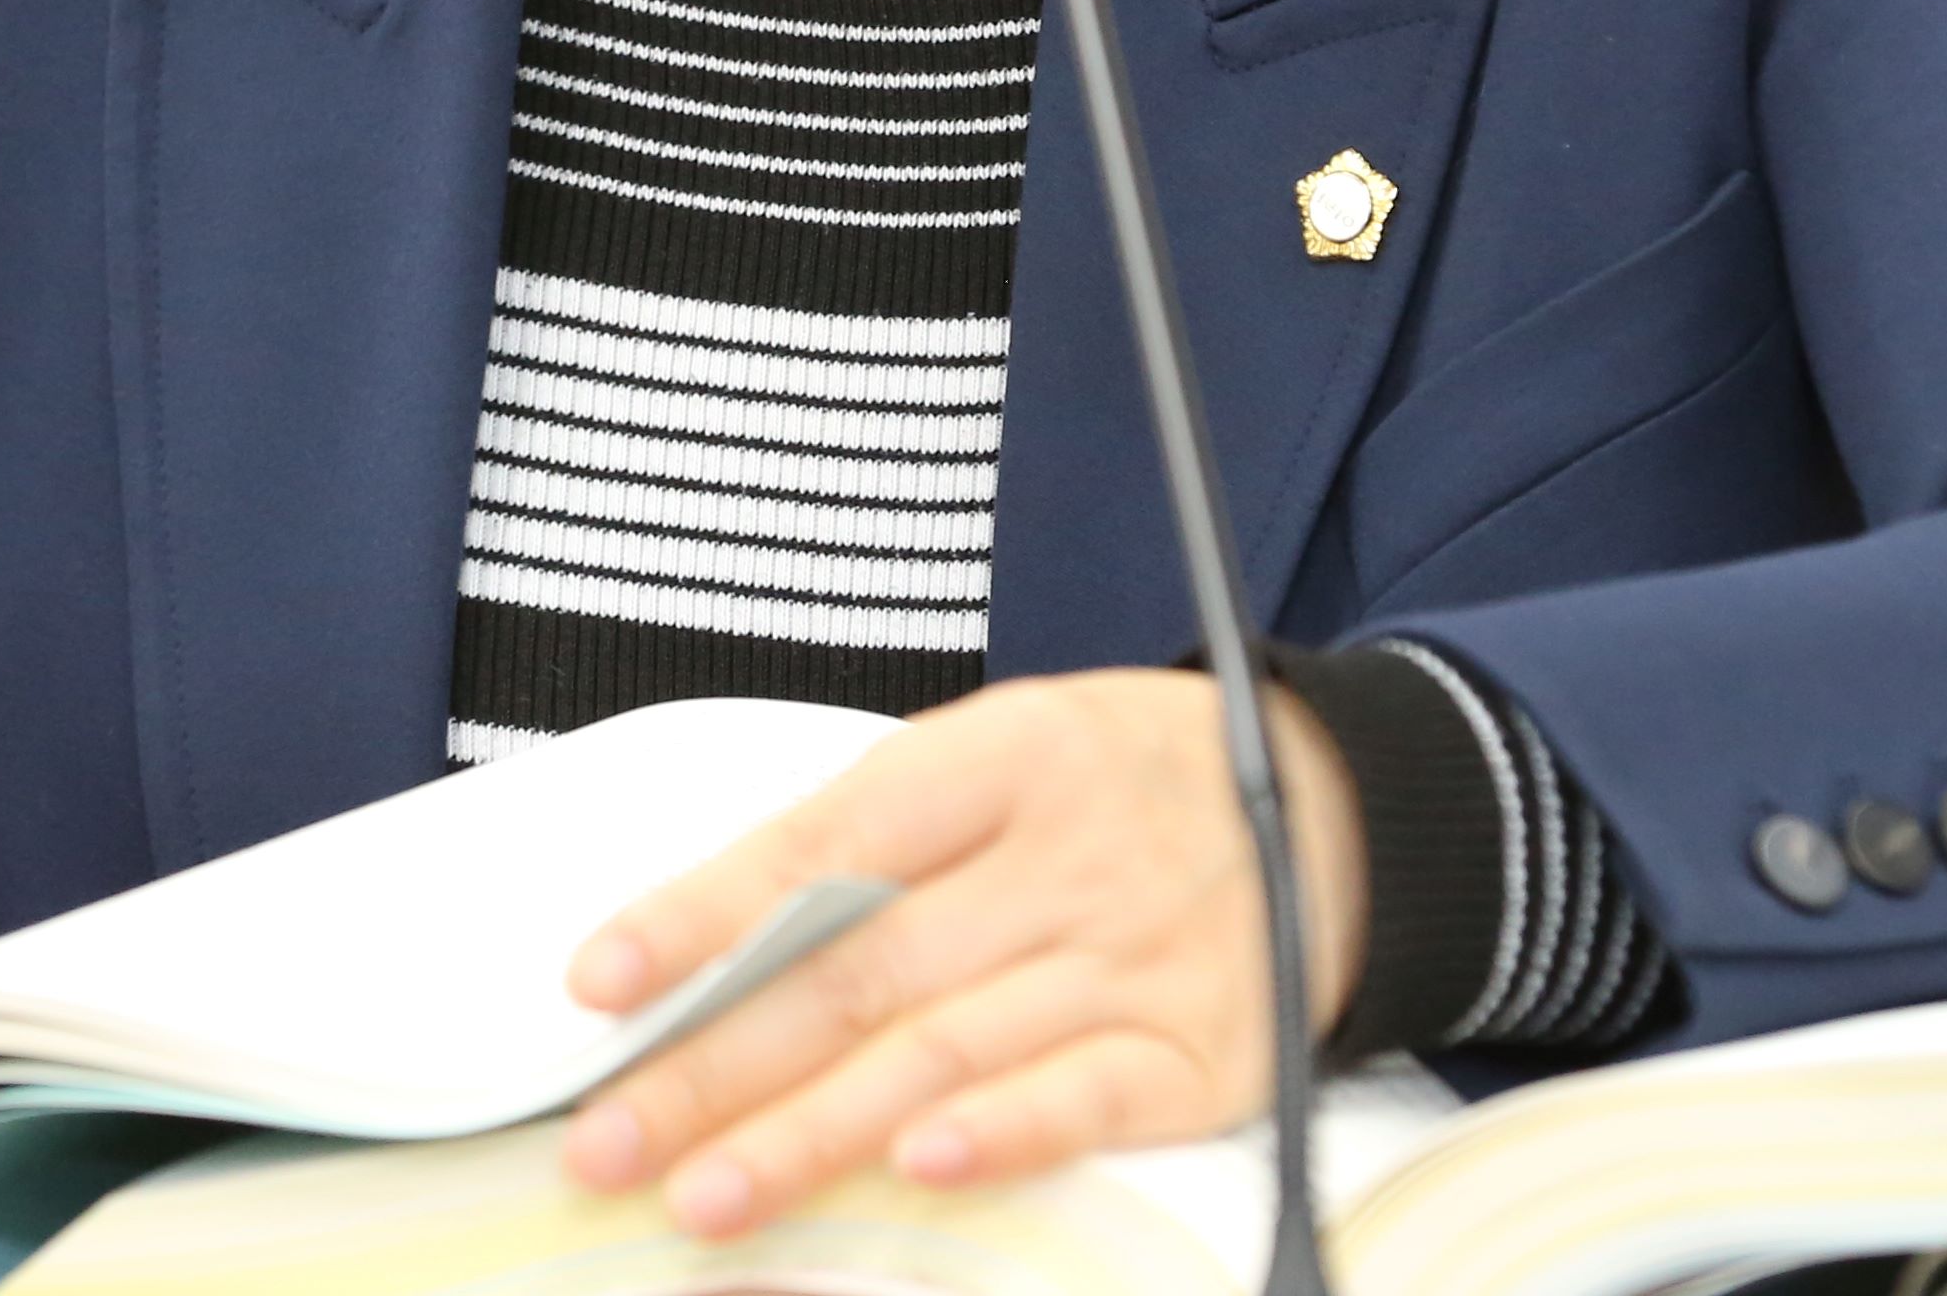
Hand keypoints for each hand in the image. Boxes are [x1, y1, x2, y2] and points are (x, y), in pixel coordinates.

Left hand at [558, 670, 1364, 1237]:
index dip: (707, 913)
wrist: (1349, 816)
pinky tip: (913, 1168)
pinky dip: (1001, 1136)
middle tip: (605, 1140)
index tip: (597, 983)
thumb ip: (887, 832)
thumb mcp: (1015, 749)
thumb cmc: (1130, 784)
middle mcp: (1068, 857)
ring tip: (701, 1196)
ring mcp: (1137, 958)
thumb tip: (711, 934)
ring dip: (814, 1132)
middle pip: (866, 969)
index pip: (827, 835)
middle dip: (720, 1063)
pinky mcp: (1200, 1052)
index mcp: (1007, 753)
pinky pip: (1086, 1098)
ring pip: (947, 1051)